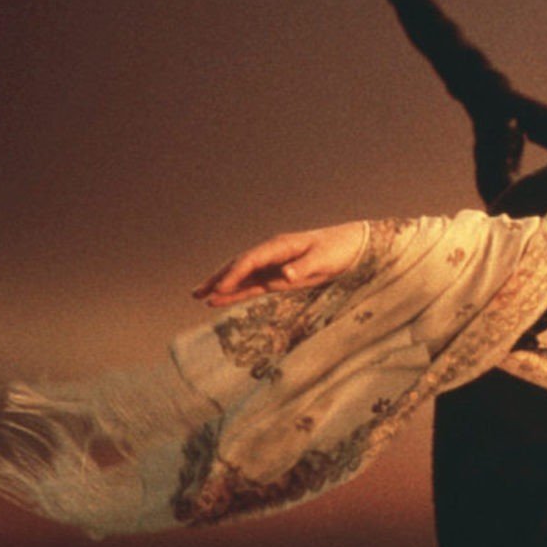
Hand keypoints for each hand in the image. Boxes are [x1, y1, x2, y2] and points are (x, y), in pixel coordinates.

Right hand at [192, 222, 366, 307]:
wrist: (351, 246)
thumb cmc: (338, 249)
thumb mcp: (323, 259)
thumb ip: (303, 267)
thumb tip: (286, 276)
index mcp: (279, 246)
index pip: (249, 261)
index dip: (233, 274)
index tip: (219, 288)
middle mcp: (271, 254)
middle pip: (238, 266)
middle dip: (217, 278)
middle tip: (196, 293)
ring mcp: (273, 266)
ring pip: (241, 277)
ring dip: (221, 286)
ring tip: (199, 296)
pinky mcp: (278, 278)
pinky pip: (253, 286)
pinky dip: (237, 292)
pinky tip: (222, 300)